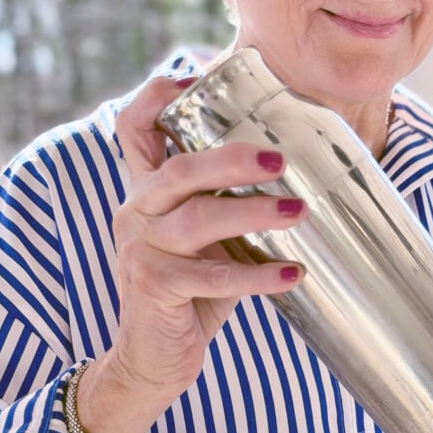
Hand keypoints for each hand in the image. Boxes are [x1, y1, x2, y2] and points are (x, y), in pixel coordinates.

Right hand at [107, 75, 306, 412]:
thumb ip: (225, 201)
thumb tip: (298, 169)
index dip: (160, 95)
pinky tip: (293, 274)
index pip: (133, 126)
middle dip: (230, 157)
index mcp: (145, 190)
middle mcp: (136, 211)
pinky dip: (257, 275)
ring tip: (299, 212)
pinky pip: (212, 277)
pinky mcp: (155, 288)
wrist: (152, 357)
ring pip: (198, 220)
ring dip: (253, 213)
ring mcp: (142, 249)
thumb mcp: (203, 237)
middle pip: (177, 168)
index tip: (201, 74)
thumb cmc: (189, 288)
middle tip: (279, 159)